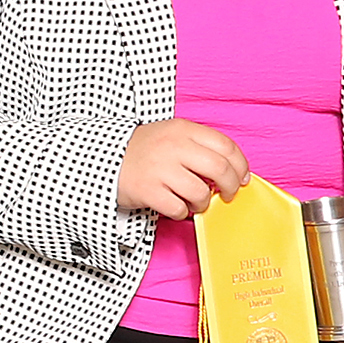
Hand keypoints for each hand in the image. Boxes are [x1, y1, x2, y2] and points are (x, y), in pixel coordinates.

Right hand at [116, 120, 250, 221]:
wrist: (101, 158)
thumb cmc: (143, 151)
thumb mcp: (172, 136)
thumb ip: (200, 148)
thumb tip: (233, 172)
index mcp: (183, 129)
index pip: (226, 146)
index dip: (241, 166)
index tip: (242, 178)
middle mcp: (173, 146)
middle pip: (220, 169)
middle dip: (230, 187)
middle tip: (227, 195)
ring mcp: (159, 169)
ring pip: (201, 192)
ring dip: (204, 203)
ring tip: (195, 202)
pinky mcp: (148, 191)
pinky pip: (180, 209)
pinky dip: (183, 213)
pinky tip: (175, 206)